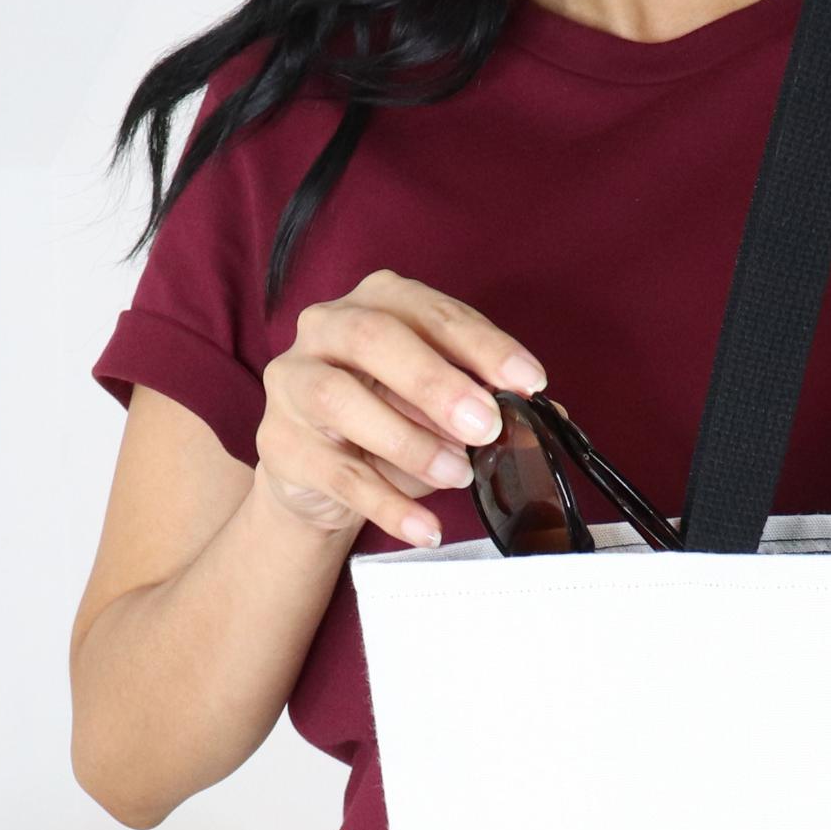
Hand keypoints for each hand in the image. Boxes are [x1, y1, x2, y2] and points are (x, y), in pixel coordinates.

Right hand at [254, 269, 547, 548]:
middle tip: (485, 425)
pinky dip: (387, 504)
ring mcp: (294, 382)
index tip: (530, 380)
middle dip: (436, 382)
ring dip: (409, 441)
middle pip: (374, 337)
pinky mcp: (281, 444)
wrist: (322, 476)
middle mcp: (325, 328)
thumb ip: (489, 401)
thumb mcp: (443, 408)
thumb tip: (550, 415)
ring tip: (458, 476)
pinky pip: (337, 474)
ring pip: (342, 400)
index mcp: (377, 302)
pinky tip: (425, 526)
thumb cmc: (390, 423)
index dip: (483, 345)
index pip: (433, 312)